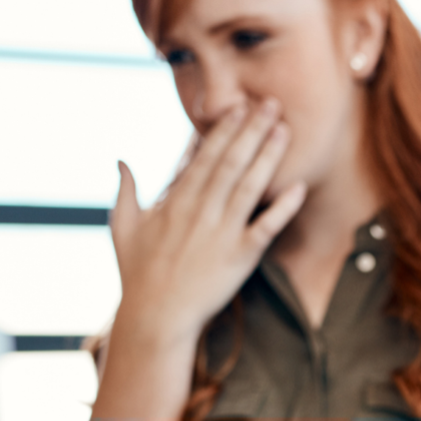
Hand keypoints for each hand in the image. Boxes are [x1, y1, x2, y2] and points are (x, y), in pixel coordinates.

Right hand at [108, 97, 305, 349]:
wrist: (156, 317)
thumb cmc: (137, 273)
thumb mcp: (122, 227)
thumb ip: (126, 191)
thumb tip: (121, 161)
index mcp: (175, 201)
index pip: (201, 156)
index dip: (221, 130)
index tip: (236, 106)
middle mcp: (200, 211)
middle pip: (229, 162)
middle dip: (250, 130)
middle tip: (270, 102)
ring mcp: (221, 233)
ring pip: (249, 186)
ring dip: (268, 156)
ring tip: (284, 130)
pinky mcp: (240, 257)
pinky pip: (266, 227)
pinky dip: (282, 207)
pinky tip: (299, 187)